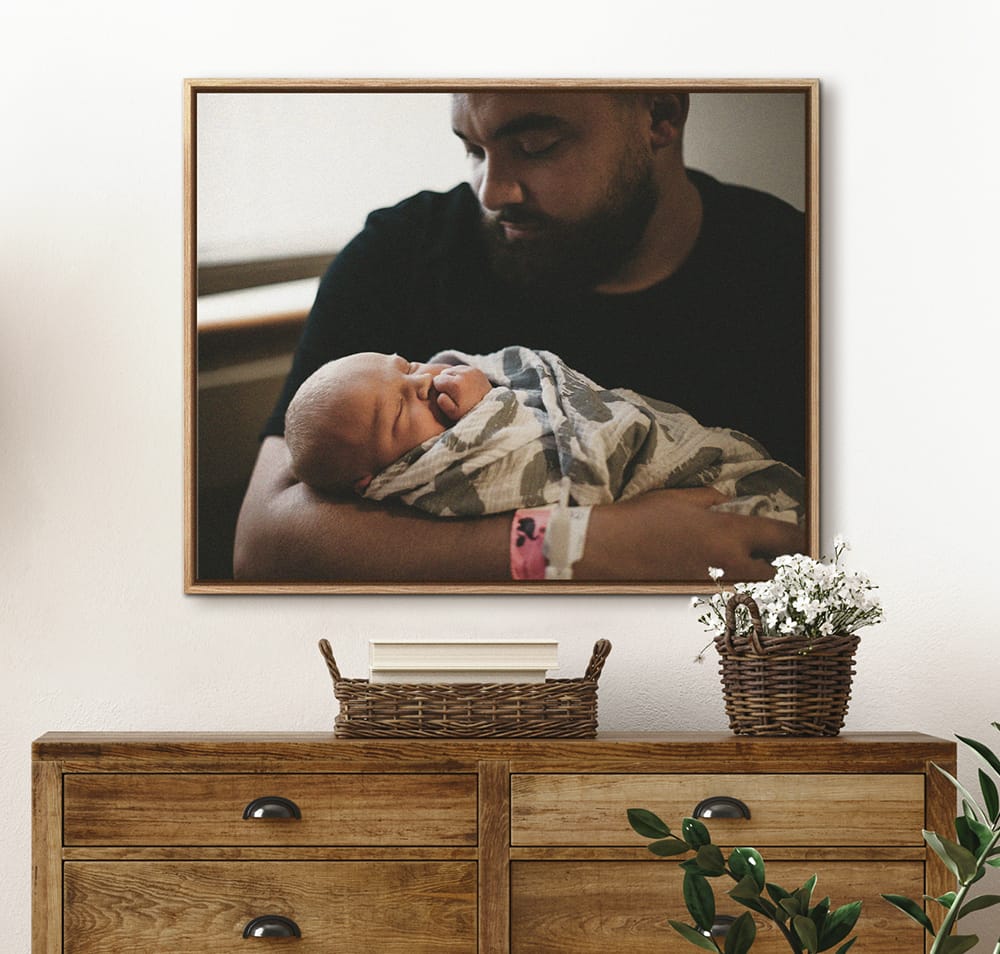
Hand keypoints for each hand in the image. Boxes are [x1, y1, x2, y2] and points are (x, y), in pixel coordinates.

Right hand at [433, 365, 491, 420]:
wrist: (488, 409)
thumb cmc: (468, 412)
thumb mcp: (453, 413)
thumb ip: (443, 403)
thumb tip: (440, 394)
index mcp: (456, 384)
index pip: (436, 380)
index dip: (439, 390)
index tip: (447, 397)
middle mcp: (463, 373)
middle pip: (444, 373)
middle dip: (445, 382)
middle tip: (453, 394)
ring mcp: (470, 370)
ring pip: (452, 370)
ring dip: (452, 378)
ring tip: (458, 390)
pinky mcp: (476, 369)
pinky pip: (461, 369)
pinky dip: (460, 376)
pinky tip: (464, 386)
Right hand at [575, 487, 806, 581]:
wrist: (606, 550)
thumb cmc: (640, 519)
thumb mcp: (680, 498)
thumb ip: (711, 501)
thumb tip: (726, 501)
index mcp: (729, 532)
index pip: (785, 537)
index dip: (802, 539)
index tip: (809, 540)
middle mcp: (729, 564)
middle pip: (780, 574)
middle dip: (787, 568)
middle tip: (786, 561)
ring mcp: (713, 587)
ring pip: (756, 592)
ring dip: (760, 583)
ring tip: (756, 574)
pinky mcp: (696, 601)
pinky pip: (727, 599)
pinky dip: (733, 593)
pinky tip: (724, 585)